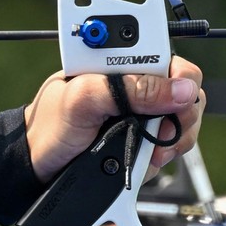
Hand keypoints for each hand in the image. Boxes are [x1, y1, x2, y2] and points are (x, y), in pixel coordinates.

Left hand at [22, 56, 204, 181]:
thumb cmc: (52, 123)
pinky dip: (163, 157)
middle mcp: (138, 87)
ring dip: (174, 140)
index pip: (171, 60)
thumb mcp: (85, 98)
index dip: (183, 78)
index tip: (177, 97)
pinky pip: (170, 148)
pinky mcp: (144, 142)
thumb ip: (130, 89)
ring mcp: (143, 116)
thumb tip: (179, 91)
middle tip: (163, 130)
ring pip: (183, 123)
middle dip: (182, 114)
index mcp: (123, 64)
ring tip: (150, 150)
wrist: (39, 164)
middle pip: (186, 93)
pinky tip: (145, 159)